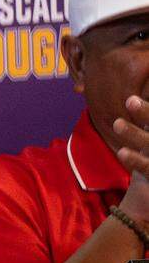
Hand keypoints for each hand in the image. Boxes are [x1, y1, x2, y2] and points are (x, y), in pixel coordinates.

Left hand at [111, 97, 148, 223]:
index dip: (147, 110)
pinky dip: (135, 160)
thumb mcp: (148, 141)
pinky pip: (148, 168)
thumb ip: (146, 122)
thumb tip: (131, 97)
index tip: (136, 94)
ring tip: (117, 124)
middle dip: (146, 113)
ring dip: (134, 134)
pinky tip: (121, 152)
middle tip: (129, 100)